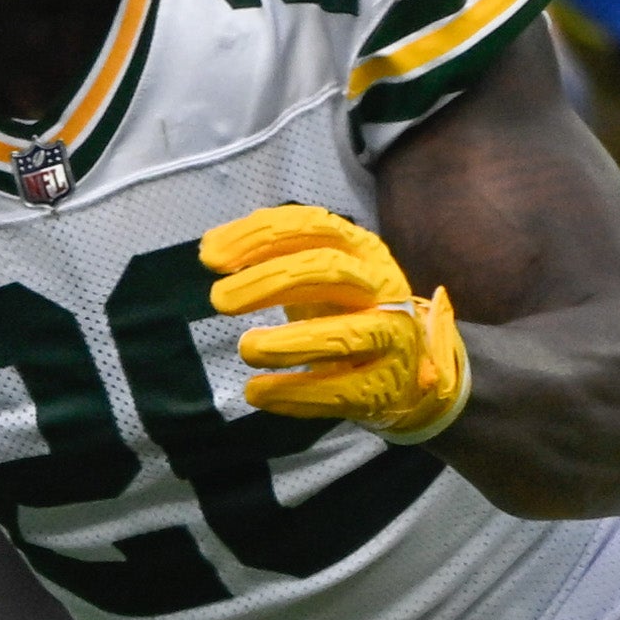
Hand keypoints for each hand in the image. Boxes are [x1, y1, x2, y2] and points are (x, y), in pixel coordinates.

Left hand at [201, 203, 471, 443]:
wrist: (409, 372)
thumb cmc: (348, 313)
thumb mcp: (317, 276)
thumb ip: (272, 258)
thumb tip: (210, 248)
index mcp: (361, 249)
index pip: (311, 226)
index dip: (259, 237)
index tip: (210, 258)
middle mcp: (382, 286)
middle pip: (329, 271)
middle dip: (269, 281)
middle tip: (219, 301)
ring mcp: (391, 338)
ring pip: (346, 335)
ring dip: (290, 342)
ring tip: (246, 348)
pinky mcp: (384, 387)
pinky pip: (340, 391)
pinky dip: (295, 393)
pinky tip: (257, 392)